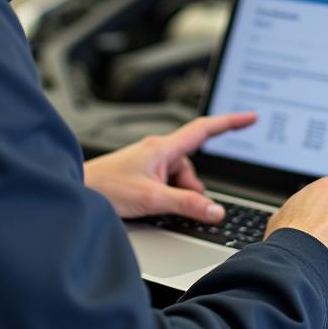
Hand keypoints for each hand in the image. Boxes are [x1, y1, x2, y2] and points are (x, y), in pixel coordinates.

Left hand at [83, 112, 257, 221]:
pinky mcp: (140, 174)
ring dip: (176, 195)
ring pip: (179, 178)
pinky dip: (165, 196)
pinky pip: (165, 183)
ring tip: (154, 207)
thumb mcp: (153, 199)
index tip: (250, 117)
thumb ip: (186, 205)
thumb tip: (215, 211)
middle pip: (191, 166)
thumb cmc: (106, 188)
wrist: (77, 192)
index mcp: (163, 148)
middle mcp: (157, 151)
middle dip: (191, 188)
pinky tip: (150, 207)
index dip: (230, 123)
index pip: (204, 130)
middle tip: (173, 205)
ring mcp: (148, 162)